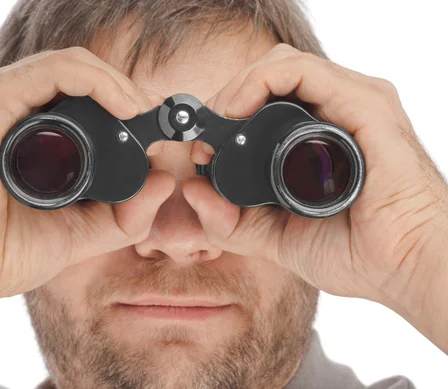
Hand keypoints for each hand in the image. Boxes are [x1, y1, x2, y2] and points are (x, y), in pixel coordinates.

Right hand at [0, 47, 173, 301]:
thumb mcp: (79, 234)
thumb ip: (124, 213)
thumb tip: (164, 180)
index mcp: (31, 137)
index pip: (84, 105)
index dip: (125, 110)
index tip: (158, 130)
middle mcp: (14, 113)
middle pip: (81, 82)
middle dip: (127, 94)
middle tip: (158, 119)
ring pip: (71, 68)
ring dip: (118, 83)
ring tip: (143, 110)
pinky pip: (54, 71)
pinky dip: (96, 80)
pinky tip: (124, 104)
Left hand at [184, 44, 447, 347]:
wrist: (405, 267)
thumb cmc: (357, 251)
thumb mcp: (276, 237)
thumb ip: (232, 220)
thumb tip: (194, 190)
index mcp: (320, 136)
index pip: (265, 101)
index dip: (224, 115)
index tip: (200, 148)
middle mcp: (337, 112)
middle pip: (269, 78)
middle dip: (226, 98)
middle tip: (204, 135)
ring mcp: (352, 103)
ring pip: (281, 66)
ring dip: (237, 87)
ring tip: (218, 121)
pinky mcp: (364, 104)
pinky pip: (302, 71)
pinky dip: (259, 82)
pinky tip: (237, 110)